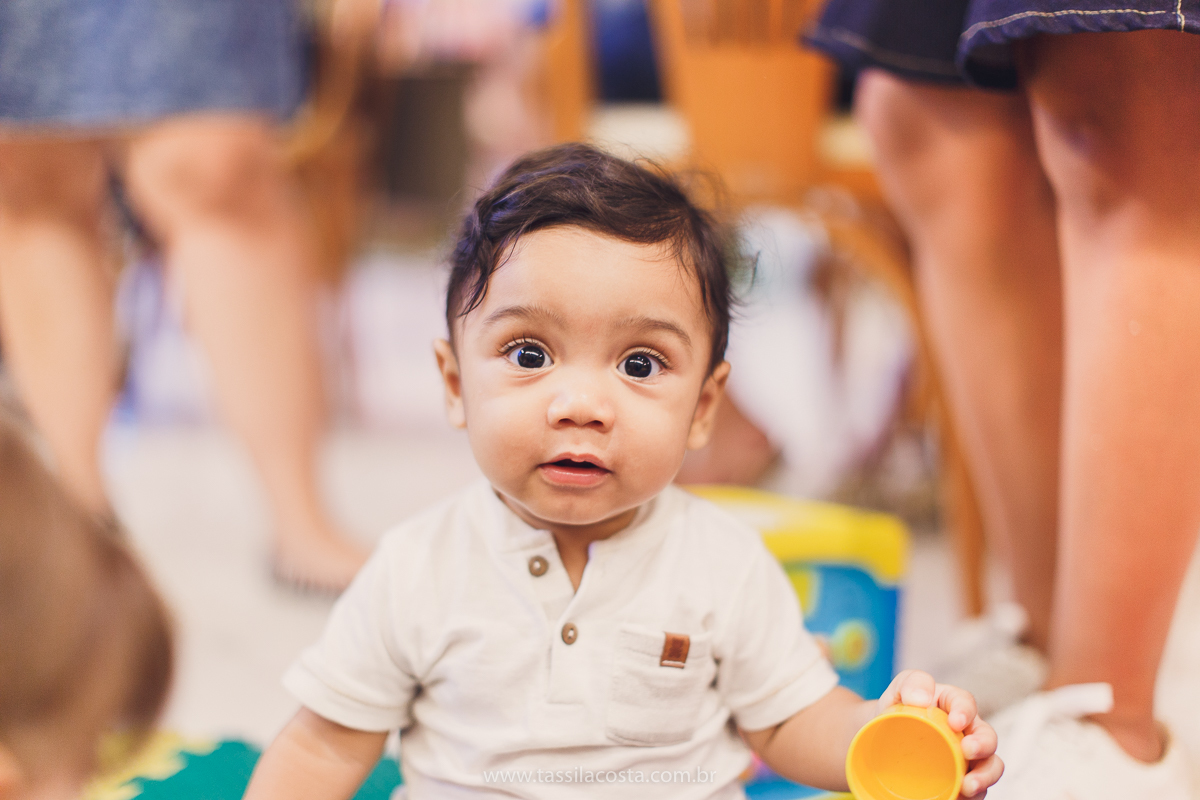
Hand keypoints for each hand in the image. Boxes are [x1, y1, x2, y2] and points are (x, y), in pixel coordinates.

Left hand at [878, 670, 1002, 797]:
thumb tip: (922, 699)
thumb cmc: (898, 708)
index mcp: (953, 704)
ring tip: (968, 787)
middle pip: (987, 738)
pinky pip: (976, 789)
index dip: (965, 711)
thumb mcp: (899, 688)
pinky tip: (959, 798)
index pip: (965, 703)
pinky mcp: (962, 778)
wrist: (883, 737)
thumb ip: (912, 682)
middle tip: (968, 752)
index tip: (955, 722)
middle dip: (983, 746)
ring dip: (985, 778)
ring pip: (990, 767)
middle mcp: (967, 730)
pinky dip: (973, 796)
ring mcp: (968, 757)